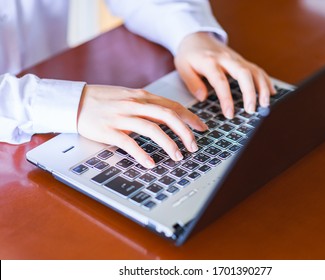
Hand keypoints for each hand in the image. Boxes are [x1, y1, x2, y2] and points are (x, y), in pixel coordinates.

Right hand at [77, 85, 207, 167]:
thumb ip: (148, 104)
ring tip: (178, 157)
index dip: (190, 118)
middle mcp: (135, 105)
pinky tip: (151, 164)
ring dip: (169, 144)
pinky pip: (129, 143)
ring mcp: (122, 117)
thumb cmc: (103, 100)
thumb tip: (169, 114)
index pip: (173, 106)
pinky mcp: (109, 130)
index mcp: (142, 96)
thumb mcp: (129, 96)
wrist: (74, 101)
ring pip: (152, 129)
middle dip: (185, 132)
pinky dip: (142, 154)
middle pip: (168, 116)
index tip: (202, 128)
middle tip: (194, 146)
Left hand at [174, 32, 275, 118]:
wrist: (197, 37)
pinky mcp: (242, 61)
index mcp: (209, 62)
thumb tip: (202, 98)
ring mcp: (236, 59)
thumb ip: (192, 82)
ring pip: (254, 71)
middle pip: (243, 73)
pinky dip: (266, 81)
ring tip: (265, 104)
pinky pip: (257, 70)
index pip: (220, 81)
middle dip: (250, 93)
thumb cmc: (189, 55)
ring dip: (262, 87)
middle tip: (251, 110)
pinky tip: (271, 93)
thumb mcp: (182, 67)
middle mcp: (226, 59)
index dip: (226, 99)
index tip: (230, 114)